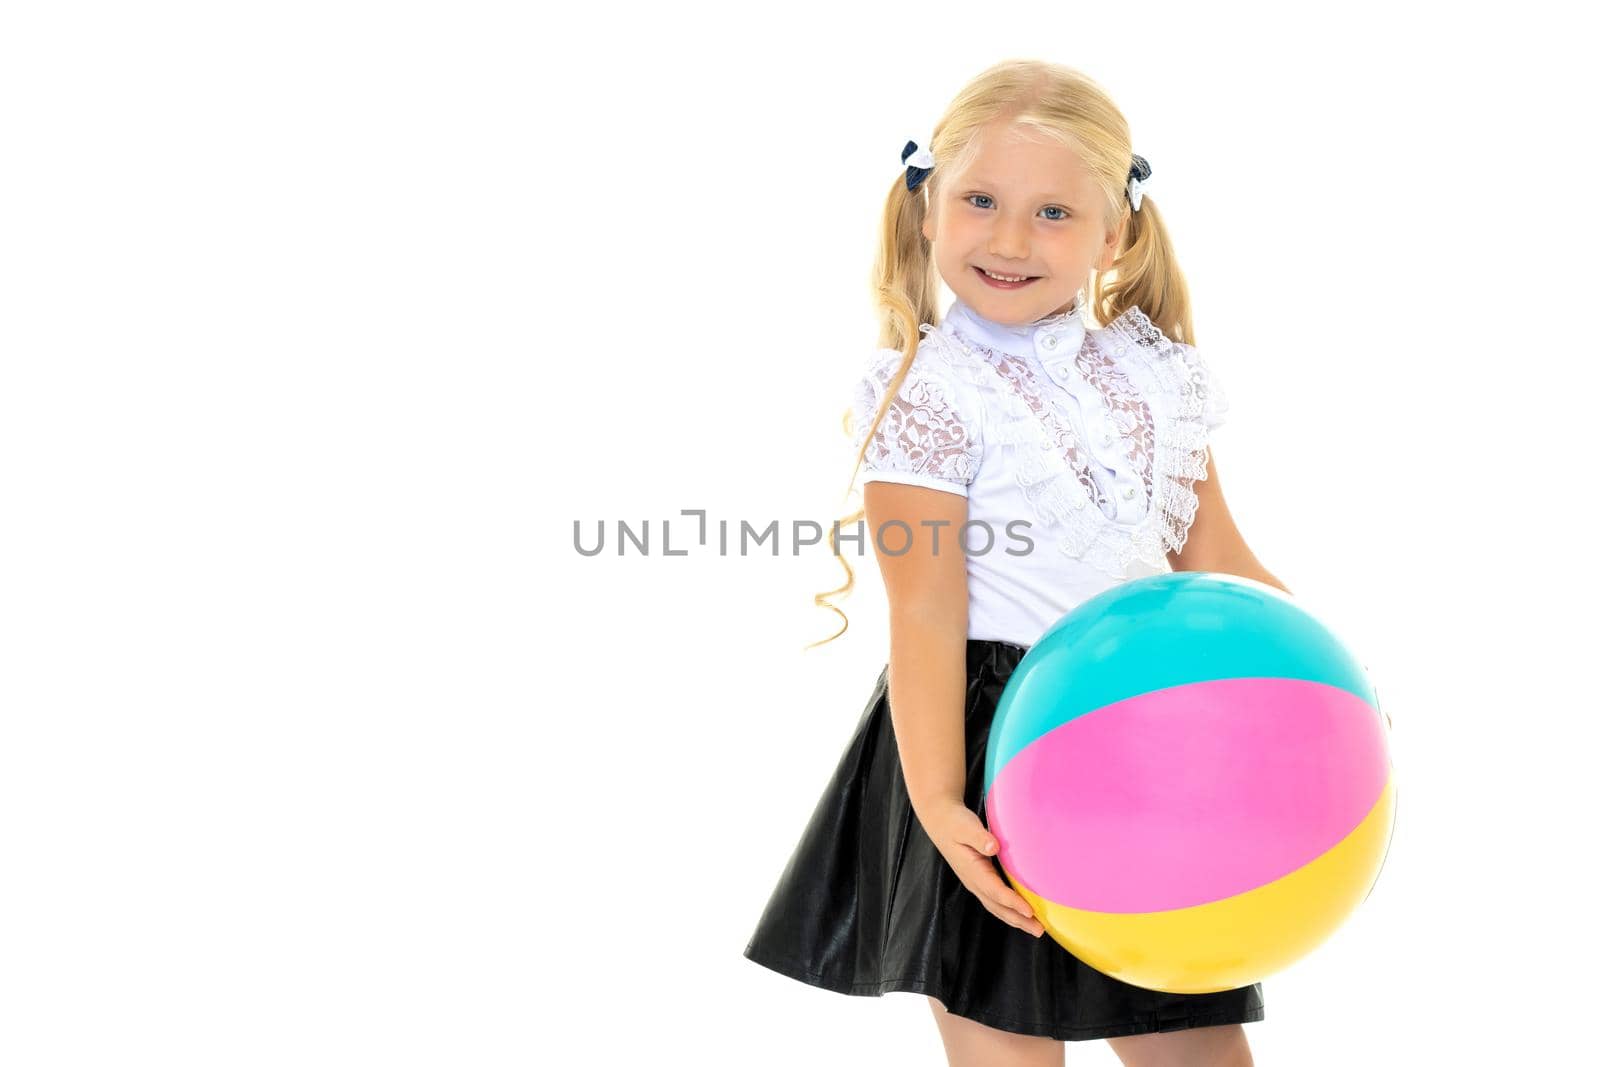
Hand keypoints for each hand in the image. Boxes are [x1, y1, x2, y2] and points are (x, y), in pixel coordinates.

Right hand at [920, 799, 1044, 937]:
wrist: (941, 821)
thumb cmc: (955, 822)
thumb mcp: (965, 826)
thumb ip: (979, 837)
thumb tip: (992, 848)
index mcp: (972, 870)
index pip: (995, 891)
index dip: (1013, 902)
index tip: (1030, 911)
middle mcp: (973, 882)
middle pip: (998, 906)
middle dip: (1018, 920)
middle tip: (1040, 930)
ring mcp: (975, 883)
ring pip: (996, 907)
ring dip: (1015, 919)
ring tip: (1035, 928)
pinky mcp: (979, 880)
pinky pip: (995, 901)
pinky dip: (1009, 911)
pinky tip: (1022, 914)